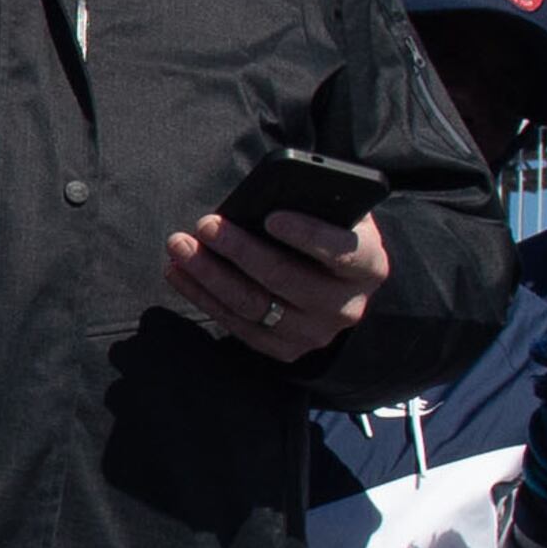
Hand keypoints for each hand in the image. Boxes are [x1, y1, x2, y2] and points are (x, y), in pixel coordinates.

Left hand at [162, 207, 388, 365]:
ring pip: (253, 305)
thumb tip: (264, 197)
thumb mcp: (335, 212)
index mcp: (368, 265)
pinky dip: (203, 297)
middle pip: (285, 279)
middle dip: (239, 250)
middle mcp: (346, 307)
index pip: (339, 251)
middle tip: (206, 225)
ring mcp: (315, 333)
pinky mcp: (285, 350)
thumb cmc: (330, 230)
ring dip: (209, 274)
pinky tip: (178, 272)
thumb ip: (313, 203)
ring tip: (180, 246)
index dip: (306, 234)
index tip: (270, 217)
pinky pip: (237, 325)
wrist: (337, 280)